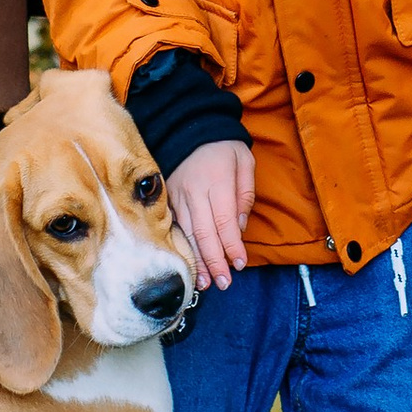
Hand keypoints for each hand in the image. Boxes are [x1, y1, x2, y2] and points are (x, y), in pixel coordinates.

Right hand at [169, 137, 254, 289]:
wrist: (189, 128)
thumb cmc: (223, 148)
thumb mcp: (244, 162)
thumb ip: (245, 194)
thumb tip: (239, 227)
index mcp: (217, 180)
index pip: (224, 221)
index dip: (232, 245)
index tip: (240, 264)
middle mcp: (194, 191)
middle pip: (204, 232)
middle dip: (215, 261)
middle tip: (224, 283)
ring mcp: (176, 195)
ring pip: (186, 234)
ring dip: (196, 260)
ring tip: (205, 283)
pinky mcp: (166, 199)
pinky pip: (173, 228)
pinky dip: (181, 248)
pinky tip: (186, 264)